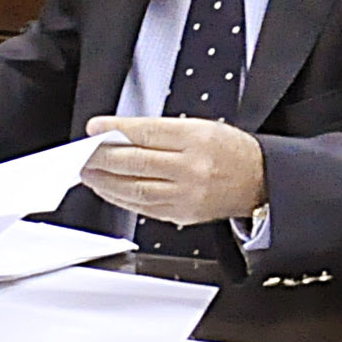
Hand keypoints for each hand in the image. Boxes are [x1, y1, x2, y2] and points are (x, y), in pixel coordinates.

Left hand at [80, 116, 267, 227]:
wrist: (258, 180)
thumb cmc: (230, 151)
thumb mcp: (201, 127)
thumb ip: (161, 131)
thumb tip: (120, 134)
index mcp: (196, 139)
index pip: (146, 133)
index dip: (115, 131)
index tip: (94, 128)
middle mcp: (191, 168)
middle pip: (135, 162)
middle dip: (102, 158)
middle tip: (83, 153)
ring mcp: (185, 194)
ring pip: (134, 188)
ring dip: (104, 181)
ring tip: (88, 172)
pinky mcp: (181, 213)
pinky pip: (142, 207)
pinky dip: (119, 198)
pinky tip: (107, 189)